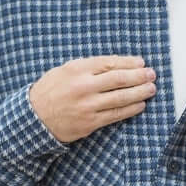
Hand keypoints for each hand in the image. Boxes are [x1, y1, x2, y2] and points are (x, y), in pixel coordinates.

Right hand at [29, 55, 155, 142]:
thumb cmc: (50, 91)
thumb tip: (116, 64)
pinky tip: (140, 105)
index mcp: (77, 69)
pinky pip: (116, 114)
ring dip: (140, 92)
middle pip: (119, 79)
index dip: (129, 63)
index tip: (141, 63)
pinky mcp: (90, 122)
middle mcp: (83, 86)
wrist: (34, 118)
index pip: (110, 63)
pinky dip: (131, 109)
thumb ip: (88, 67)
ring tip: (151, 89)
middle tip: (152, 74)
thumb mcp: (64, 71)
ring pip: (121, 97)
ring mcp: (88, 105)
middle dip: (139, 76)